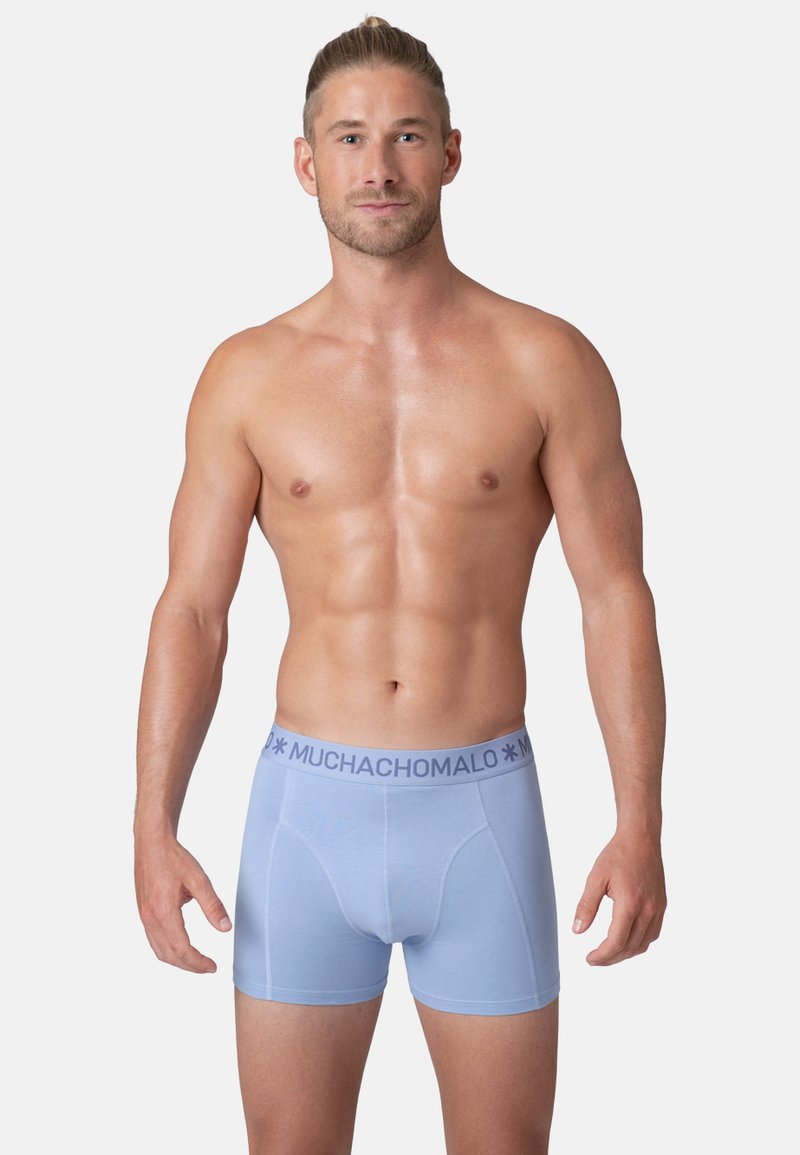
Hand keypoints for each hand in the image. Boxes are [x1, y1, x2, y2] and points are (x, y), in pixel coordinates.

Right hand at [135, 836, 230, 973]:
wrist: (151, 842)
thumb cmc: (174, 858)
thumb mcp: (199, 879)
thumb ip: (213, 905)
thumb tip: (226, 929)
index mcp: (163, 911)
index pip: (182, 948)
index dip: (198, 962)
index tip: (213, 966)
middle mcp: (150, 918)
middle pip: (169, 955)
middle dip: (189, 966)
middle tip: (208, 968)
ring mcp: (144, 916)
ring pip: (159, 950)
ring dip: (178, 960)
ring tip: (196, 962)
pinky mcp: (143, 912)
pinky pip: (153, 940)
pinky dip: (168, 950)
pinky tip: (180, 946)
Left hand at [572, 829, 665, 965]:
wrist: (641, 839)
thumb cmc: (617, 855)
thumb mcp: (596, 878)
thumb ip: (586, 906)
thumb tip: (577, 931)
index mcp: (630, 904)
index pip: (616, 942)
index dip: (602, 956)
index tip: (589, 959)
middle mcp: (648, 910)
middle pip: (630, 948)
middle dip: (611, 958)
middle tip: (595, 959)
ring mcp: (657, 909)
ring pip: (643, 944)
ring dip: (625, 953)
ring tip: (608, 952)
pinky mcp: (661, 905)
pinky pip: (652, 934)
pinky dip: (638, 943)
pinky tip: (626, 939)